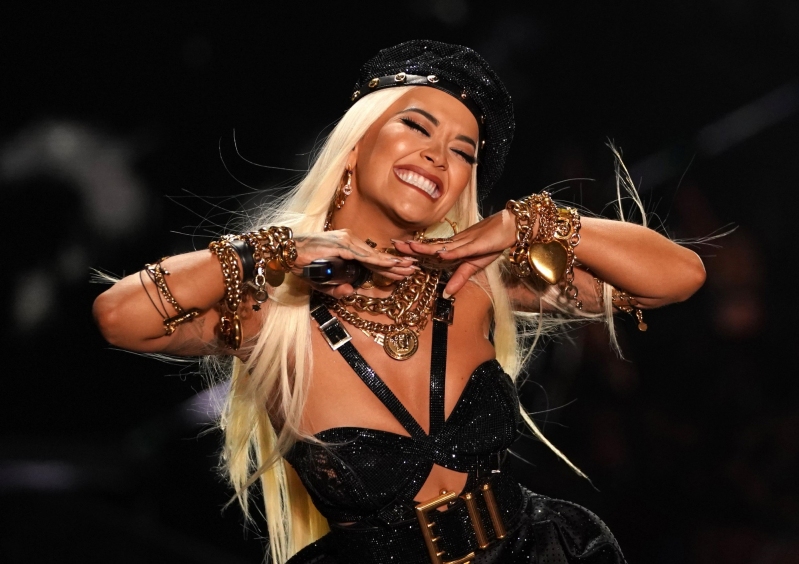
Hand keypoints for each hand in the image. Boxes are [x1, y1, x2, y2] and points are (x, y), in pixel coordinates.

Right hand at [294, 230, 417, 297]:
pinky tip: (392, 264)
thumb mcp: (322, 282)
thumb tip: (351, 292)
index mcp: (347, 246)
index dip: (388, 265)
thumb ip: (337, 289)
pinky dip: (379, 261)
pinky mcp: (342, 245)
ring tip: (408, 269)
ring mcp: (346, 241)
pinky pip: (364, 256)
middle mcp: (349, 240)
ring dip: (392, 264)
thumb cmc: (303, 264)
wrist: (287, 252)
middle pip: (376, 256)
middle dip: (396, 264)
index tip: (403, 270)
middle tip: (413, 270)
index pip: (371, 258)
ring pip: (374, 256)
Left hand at [391, 209, 516, 296]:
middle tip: (393, 245)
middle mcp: (454, 244)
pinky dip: (450, 252)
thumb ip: (459, 278)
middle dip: (411, 247)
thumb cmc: (492, 244)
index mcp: (453, 249)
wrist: (509, 228)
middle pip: (429, 247)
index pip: (430, 252)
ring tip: (408, 247)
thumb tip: (446, 294)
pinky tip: (439, 253)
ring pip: (441, 246)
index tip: (398, 253)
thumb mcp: (474, 266)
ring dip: (425, 247)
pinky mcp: (476, 243)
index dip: (414, 253)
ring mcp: (464, 242)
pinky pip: (461, 249)